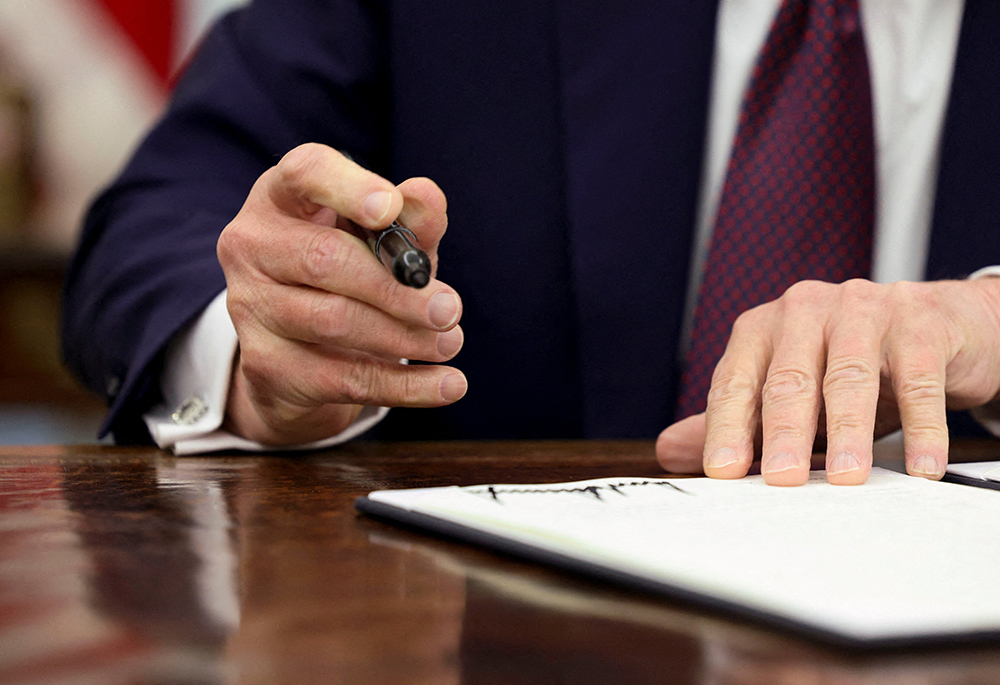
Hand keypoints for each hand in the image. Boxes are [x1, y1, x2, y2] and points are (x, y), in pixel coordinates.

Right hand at [216, 143, 465, 444]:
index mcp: (283, 195)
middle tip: (450, 308)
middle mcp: (252, 244)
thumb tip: (426, 196)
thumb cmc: (351, 272)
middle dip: (395, 288)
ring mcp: (250, 306)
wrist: (305, 352)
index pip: (306, 172)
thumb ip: (411, 219)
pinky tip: (447, 385)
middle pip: (324, 259)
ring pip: (333, 322)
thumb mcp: (386, 242)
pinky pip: (341, 378)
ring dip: (404, 337)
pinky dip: (403, 385)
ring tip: (451, 342)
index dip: (348, 187)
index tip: (390, 208)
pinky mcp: (265, 365)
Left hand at [656, 278, 999, 484]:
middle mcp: (806, 310)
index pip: (736, 381)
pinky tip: (920, 465)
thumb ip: (735, 419)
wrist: (935, 322)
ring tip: (846, 477)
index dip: (728, 426)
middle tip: (782, 478)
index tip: (723, 471)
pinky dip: (921, 426)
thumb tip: (668, 451)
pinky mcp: (919, 322)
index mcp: (763, 328)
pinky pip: (917, 379)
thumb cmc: (849, 362)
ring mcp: (863, 310)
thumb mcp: (789, 391)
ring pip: (849, 376)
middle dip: (783, 431)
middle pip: (789, 377)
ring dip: (848, 431)